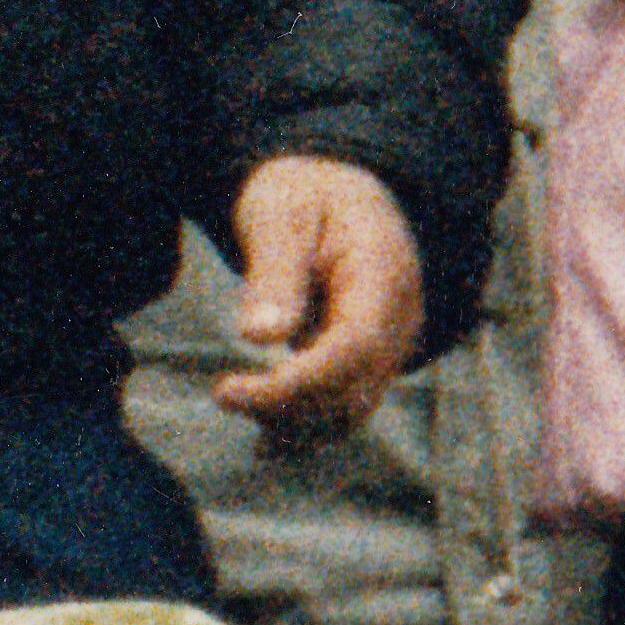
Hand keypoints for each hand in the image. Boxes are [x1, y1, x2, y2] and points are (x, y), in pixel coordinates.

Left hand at [220, 157, 424, 425]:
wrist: (341, 190)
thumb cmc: (307, 195)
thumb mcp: (282, 216)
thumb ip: (275, 272)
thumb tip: (258, 336)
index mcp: (386, 276)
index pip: (355, 348)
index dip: (297, 381)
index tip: (230, 390)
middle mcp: (401, 319)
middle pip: (355, 389)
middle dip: (287, 406)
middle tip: (224, 394)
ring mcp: (391, 343)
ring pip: (354, 408)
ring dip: (297, 425)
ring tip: (241, 410)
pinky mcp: (371, 359)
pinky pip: (347, 405)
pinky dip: (308, 425)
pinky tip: (265, 435)